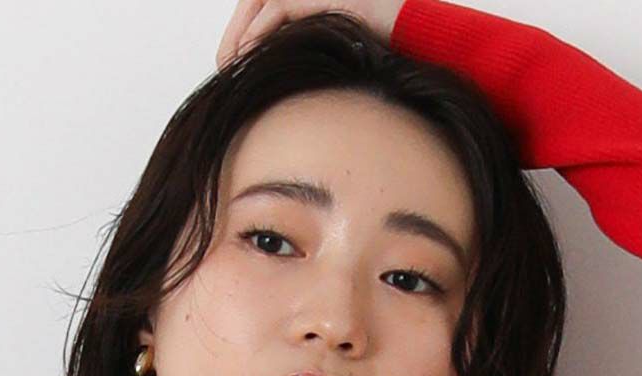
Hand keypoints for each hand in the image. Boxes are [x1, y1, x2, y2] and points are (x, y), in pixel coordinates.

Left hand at [217, 0, 403, 68]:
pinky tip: (249, 56)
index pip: (262, 11)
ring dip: (241, 33)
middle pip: (254, 2)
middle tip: (223, 68)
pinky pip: (279, 6)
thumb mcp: (331, 70)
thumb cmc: (382, 60)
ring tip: (232, 65)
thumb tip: (275, 100)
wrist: (417, 41)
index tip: (230, 68)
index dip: (241, 35)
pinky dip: (259, 30)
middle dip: (234, 34)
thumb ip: (304, 70)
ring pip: (260, 1)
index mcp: (310, 6)